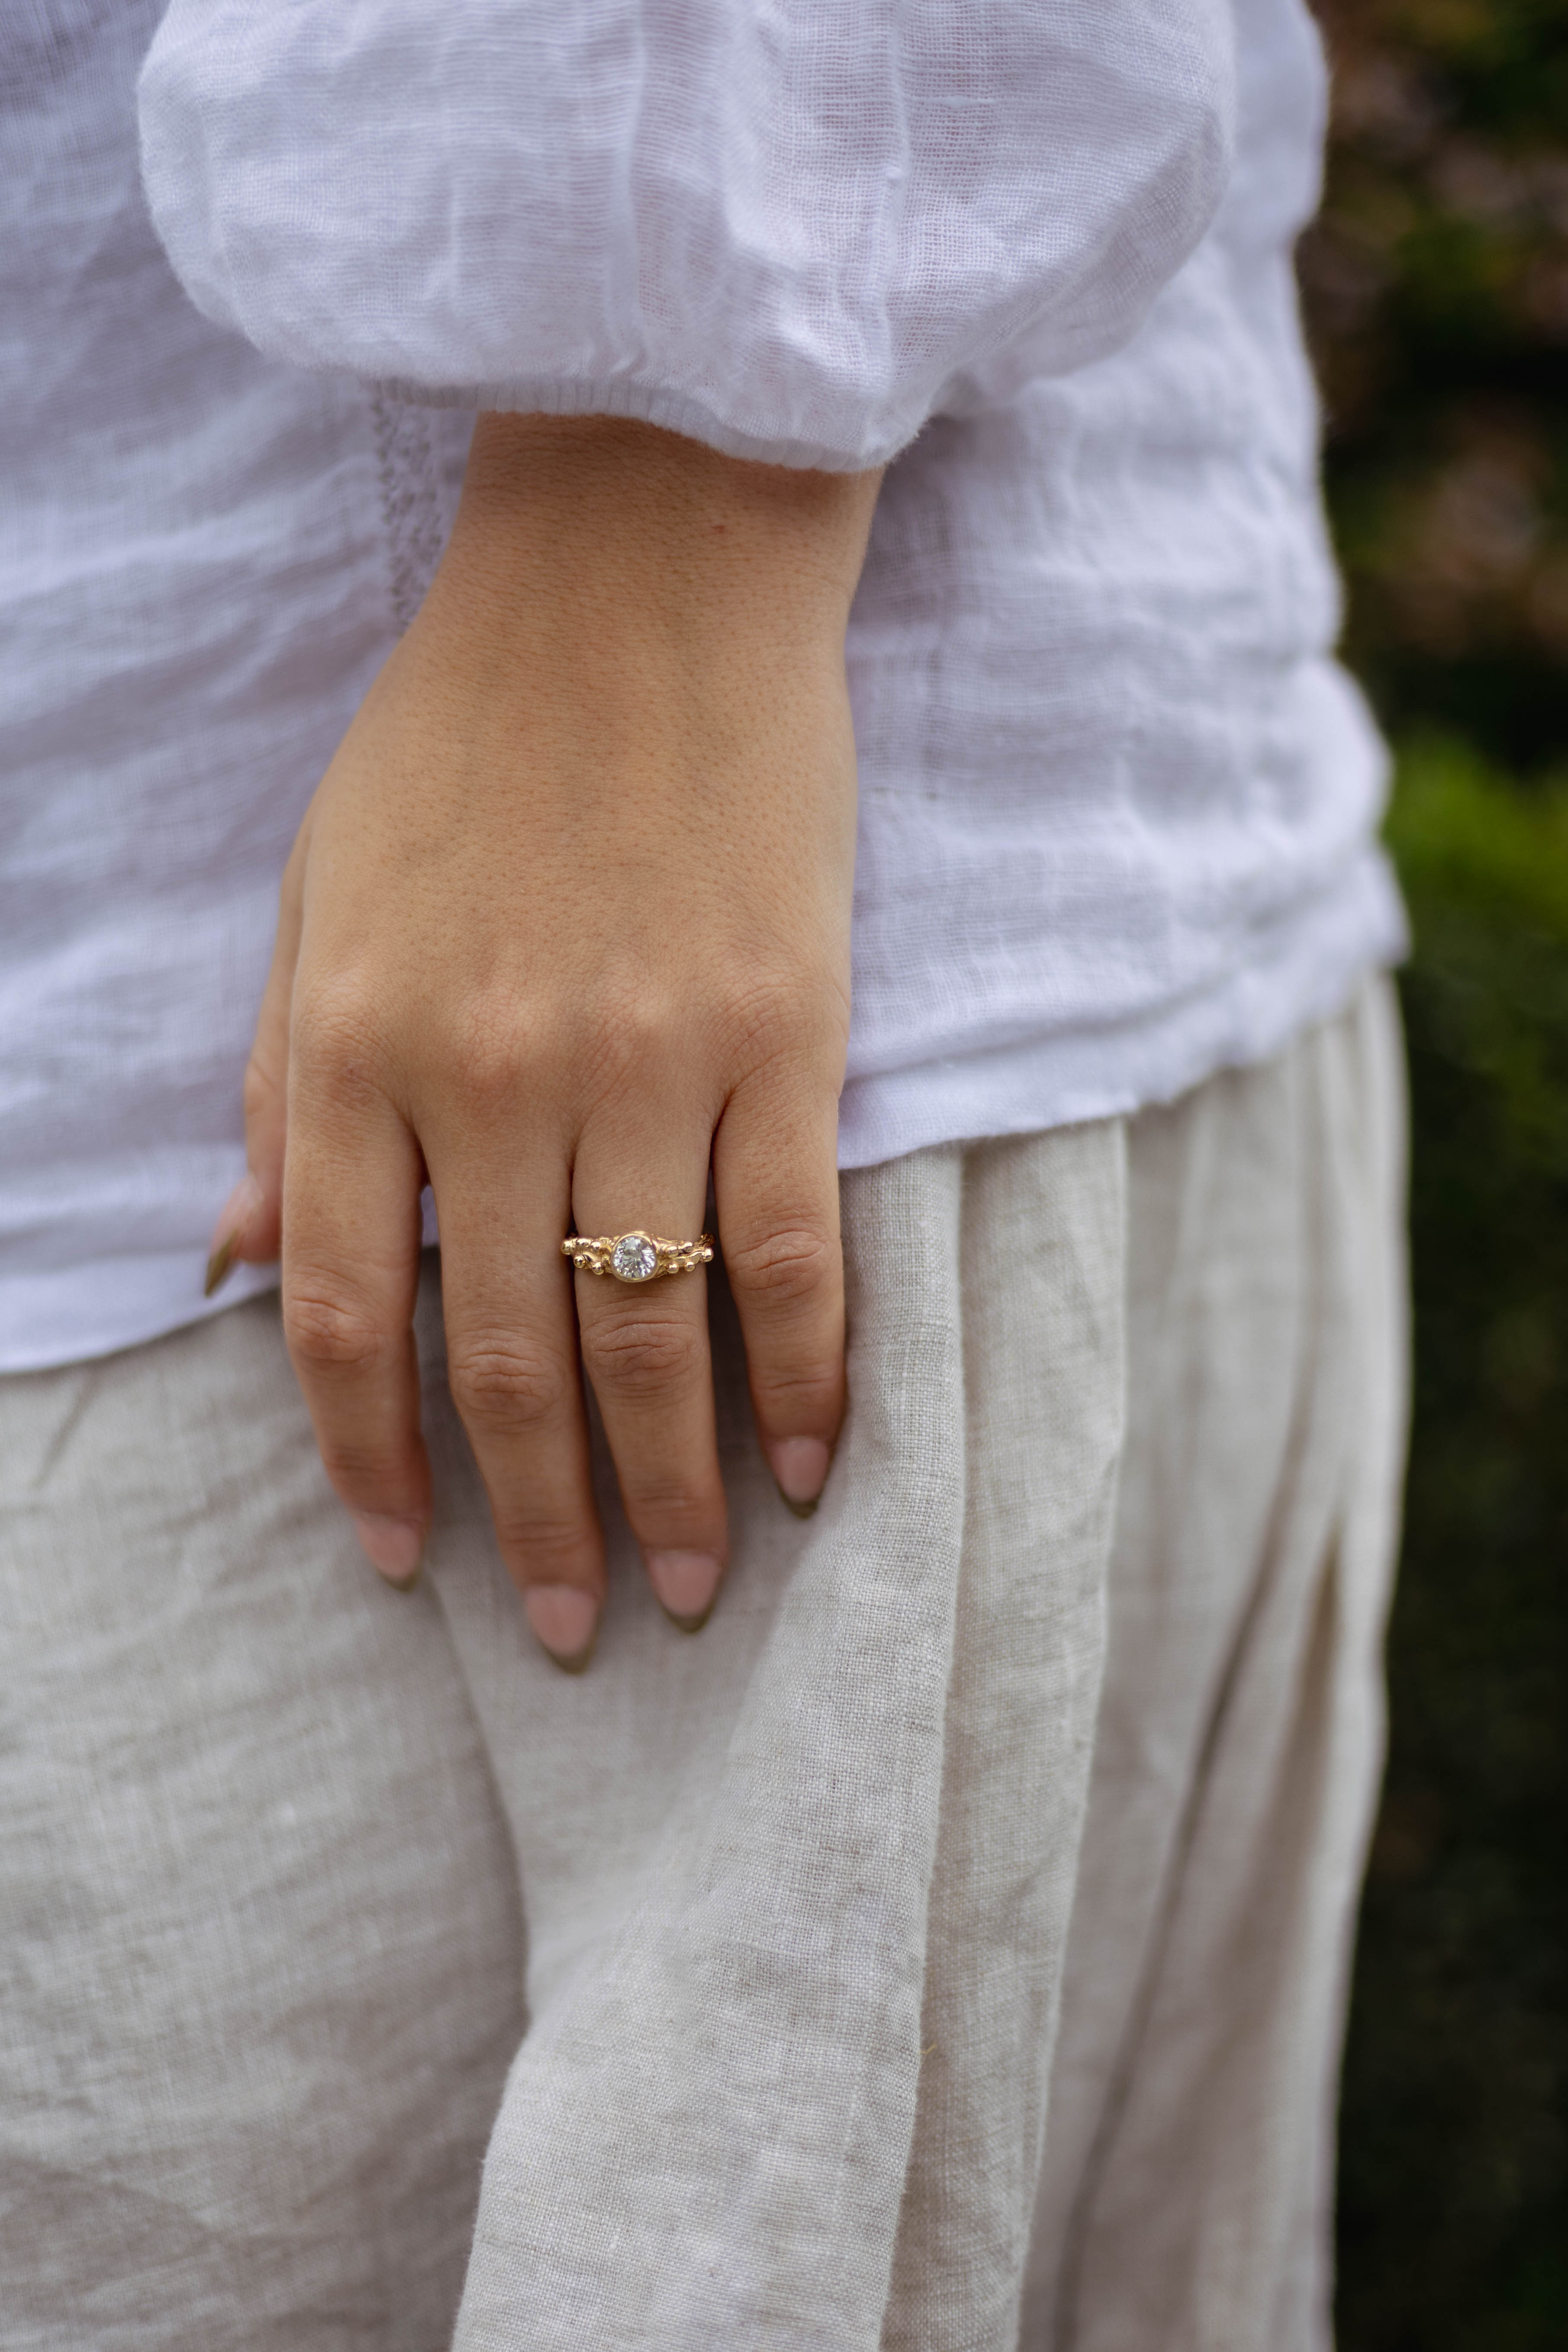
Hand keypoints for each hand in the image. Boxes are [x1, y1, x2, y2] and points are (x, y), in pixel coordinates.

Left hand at [207, 416, 879, 1665]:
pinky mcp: (784, 1032)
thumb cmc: (459, 731)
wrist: (639, 568)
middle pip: (506, 1359)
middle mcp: (494, 1076)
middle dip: (539, 1519)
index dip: (366, 1461)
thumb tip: (232, 1264)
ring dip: (674, 1485)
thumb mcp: (313, 896)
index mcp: (357, 1045)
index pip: (345, 1319)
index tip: (399, 1561)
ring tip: (690, 1589)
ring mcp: (649, 1060)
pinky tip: (811, 1466)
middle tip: (578, 1631)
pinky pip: (791, 1247)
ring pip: (651, 1330)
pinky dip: (804, 1373)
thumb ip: (276, 1090)